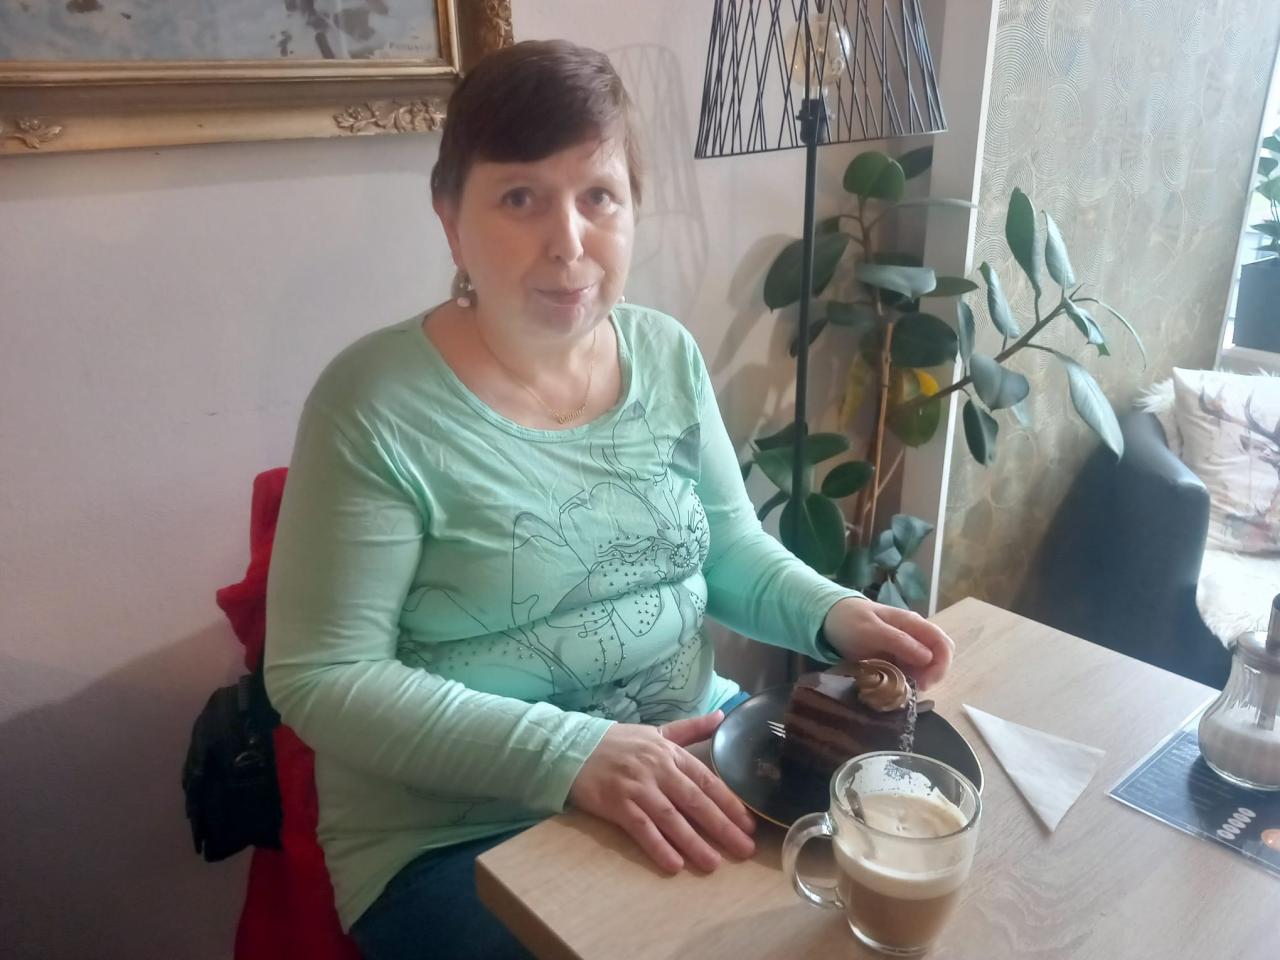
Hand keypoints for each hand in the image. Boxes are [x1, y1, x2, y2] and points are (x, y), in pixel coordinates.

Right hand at [568, 711, 755, 873]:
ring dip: (694, 842)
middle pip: (695, 801)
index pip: (707, 779)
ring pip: (671, 818)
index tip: (749, 824)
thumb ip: (690, 728)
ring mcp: (637, 786)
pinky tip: (674, 864)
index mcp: (670, 752)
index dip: (729, 803)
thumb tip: (722, 716)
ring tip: (714, 864)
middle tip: (744, 849)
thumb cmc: (617, 742)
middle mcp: (657, 769)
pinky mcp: (616, 803)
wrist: (572, 747)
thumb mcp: (656, 731)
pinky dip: (658, 846)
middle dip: (722, 826)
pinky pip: (641, 828)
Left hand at [821, 598, 954, 690]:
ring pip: (925, 668)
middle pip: (938, 658)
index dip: (941, 666)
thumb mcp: (872, 631)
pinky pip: (909, 672)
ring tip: (900, 690)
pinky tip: (893, 688)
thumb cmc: (849, 621)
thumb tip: (928, 658)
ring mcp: (905, 647)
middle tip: (913, 689)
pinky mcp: (895, 658)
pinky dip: (906, 682)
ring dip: (918, 681)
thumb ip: (899, 641)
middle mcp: (914, 635)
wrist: (829, 619)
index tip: (925, 684)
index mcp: (913, 624)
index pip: (943, 644)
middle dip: (931, 676)